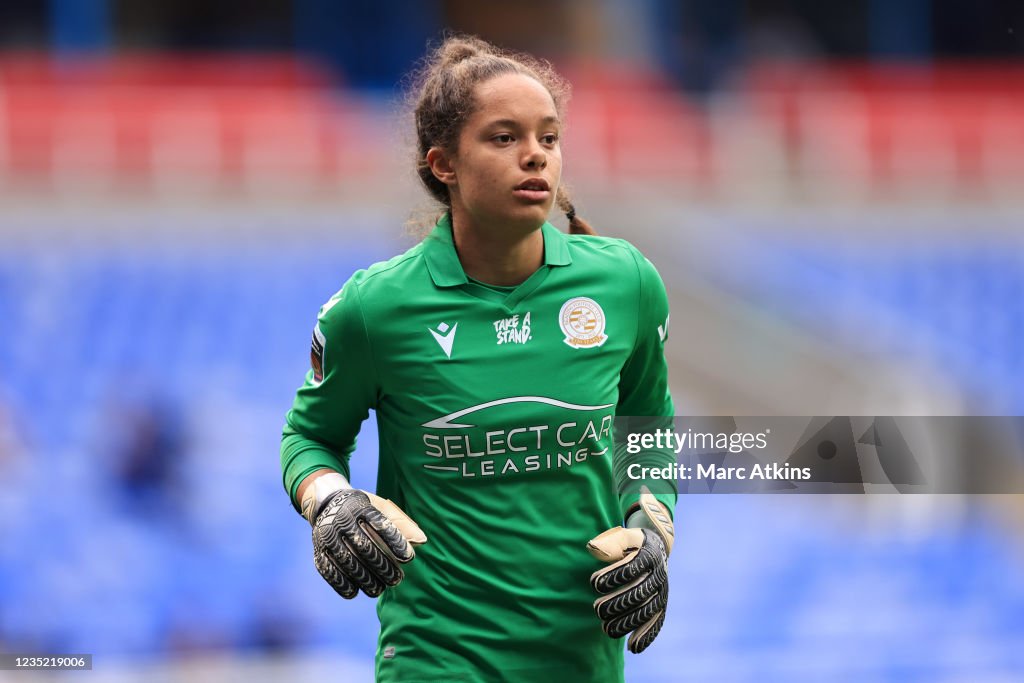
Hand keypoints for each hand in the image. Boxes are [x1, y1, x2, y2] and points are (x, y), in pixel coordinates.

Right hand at [303, 473, 426, 598]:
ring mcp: (327, 535)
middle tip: (397, 579)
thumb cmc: (364, 510)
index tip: (409, 558)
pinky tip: (355, 591)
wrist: (328, 504)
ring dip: (365, 579)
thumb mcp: (383, 508)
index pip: (380, 524)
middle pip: (364, 546)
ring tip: (380, 589)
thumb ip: (403, 524)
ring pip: (347, 561)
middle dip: (382, 566)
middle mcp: (342, 519)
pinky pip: (328, 570)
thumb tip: (422, 540)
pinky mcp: (318, 550)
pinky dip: (342, 583)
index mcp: (361, 506)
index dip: (395, 541)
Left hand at [587, 489, 673, 652]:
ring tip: (607, 630)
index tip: (594, 582)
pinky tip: (633, 648)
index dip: (613, 576)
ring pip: (647, 611)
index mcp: (648, 555)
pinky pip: (657, 622)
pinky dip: (646, 636)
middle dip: (618, 603)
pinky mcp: (661, 605)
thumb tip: (592, 549)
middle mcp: (658, 575)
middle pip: (639, 593)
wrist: (656, 549)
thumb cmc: (632, 543)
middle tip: (597, 609)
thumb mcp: (622, 536)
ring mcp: (662, 592)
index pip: (632, 568)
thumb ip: (609, 543)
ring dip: (628, 623)